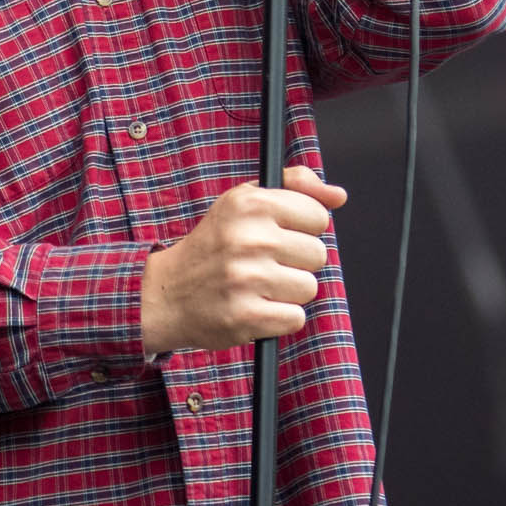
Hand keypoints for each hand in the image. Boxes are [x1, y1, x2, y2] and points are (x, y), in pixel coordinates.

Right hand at [139, 164, 347, 352]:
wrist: (166, 293)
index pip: (318, 217)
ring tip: (258, 286)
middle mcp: (248, 238)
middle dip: (297, 262)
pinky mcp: (245, 316)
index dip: (303, 229)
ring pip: (309, 288)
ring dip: (289, 292)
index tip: (281, 235)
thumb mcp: (245, 200)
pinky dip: (280, 318)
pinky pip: (295, 318)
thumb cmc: (215, 244)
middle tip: (265, 263)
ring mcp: (246, 278)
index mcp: (250, 203)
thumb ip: (296, 187)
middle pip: (318, 255)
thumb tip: (338, 196)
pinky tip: (256, 307)